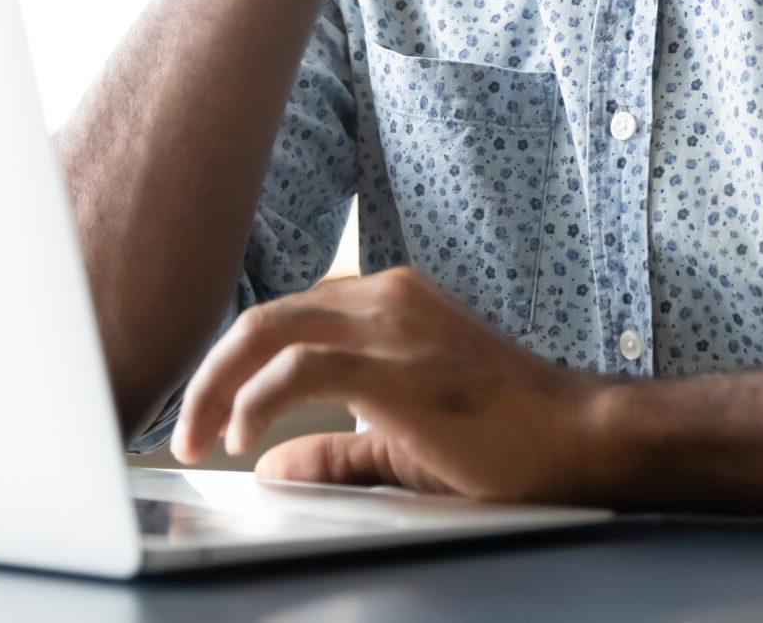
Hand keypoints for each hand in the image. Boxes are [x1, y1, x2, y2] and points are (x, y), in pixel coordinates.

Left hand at [169, 266, 615, 503]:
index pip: (288, 319)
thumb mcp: (405, 442)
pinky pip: (299, 369)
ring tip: (200, 439)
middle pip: (264, 319)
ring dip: (219, 388)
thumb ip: (338, 449)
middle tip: (185, 434)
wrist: (577, 438)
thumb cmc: (508, 438)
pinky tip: (244, 436)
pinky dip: (258, 400)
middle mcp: (385, 297)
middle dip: (211, 376)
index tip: (210, 416)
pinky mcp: (394, 364)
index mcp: (389, 302)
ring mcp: (390, 324)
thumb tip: (274, 465)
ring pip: (268, 331)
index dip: (237, 367)